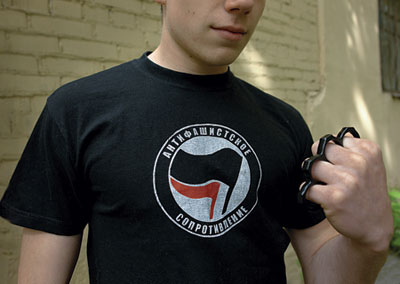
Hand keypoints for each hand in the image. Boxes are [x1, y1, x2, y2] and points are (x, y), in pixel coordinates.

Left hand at [304, 134, 392, 251]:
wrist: (374, 226)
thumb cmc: (366, 192)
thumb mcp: (370, 165)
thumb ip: (353, 148)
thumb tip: (331, 137)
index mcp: (368, 151)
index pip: (334, 140)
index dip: (330, 152)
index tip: (337, 164)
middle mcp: (359, 163)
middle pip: (320, 150)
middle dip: (319, 161)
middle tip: (326, 175)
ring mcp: (347, 180)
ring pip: (312, 167)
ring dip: (313, 177)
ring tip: (324, 186)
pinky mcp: (334, 197)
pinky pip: (307, 187)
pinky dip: (307, 192)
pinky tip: (318, 197)